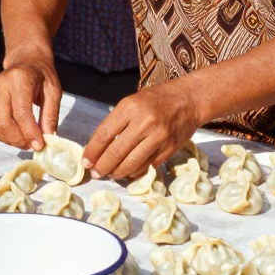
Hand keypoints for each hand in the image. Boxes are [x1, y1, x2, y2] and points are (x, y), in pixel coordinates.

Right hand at [0, 52, 61, 151]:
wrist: (25, 60)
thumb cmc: (41, 75)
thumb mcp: (53, 91)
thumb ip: (51, 115)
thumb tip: (47, 138)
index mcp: (18, 79)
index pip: (21, 112)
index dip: (30, 133)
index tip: (40, 145)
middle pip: (4, 122)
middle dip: (19, 139)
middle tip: (33, 145)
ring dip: (11, 141)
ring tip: (26, 141)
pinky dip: (4, 136)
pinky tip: (16, 136)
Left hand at [82, 78, 203, 179]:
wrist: (188, 100)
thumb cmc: (155, 100)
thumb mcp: (132, 102)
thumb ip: (116, 122)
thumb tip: (97, 148)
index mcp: (130, 107)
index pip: (104, 134)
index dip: (92, 151)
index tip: (85, 162)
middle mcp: (144, 122)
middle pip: (116, 152)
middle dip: (102, 166)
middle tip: (95, 173)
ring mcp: (158, 136)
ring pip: (132, 163)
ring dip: (117, 173)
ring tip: (111, 175)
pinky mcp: (169, 148)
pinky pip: (148, 166)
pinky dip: (135, 173)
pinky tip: (128, 173)